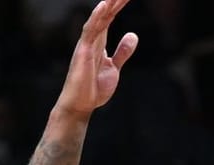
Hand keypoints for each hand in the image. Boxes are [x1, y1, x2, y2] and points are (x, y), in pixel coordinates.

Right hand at [55, 0, 139, 119]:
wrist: (80, 105)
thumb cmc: (93, 88)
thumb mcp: (114, 67)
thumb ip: (122, 51)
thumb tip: (132, 35)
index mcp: (99, 42)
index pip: (110, 18)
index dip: (118, 5)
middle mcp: (92, 39)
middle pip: (105, 15)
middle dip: (114, 2)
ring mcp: (87, 44)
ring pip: (98, 19)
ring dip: (108, 5)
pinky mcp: (83, 51)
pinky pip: (90, 31)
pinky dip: (96, 18)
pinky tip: (103, 6)